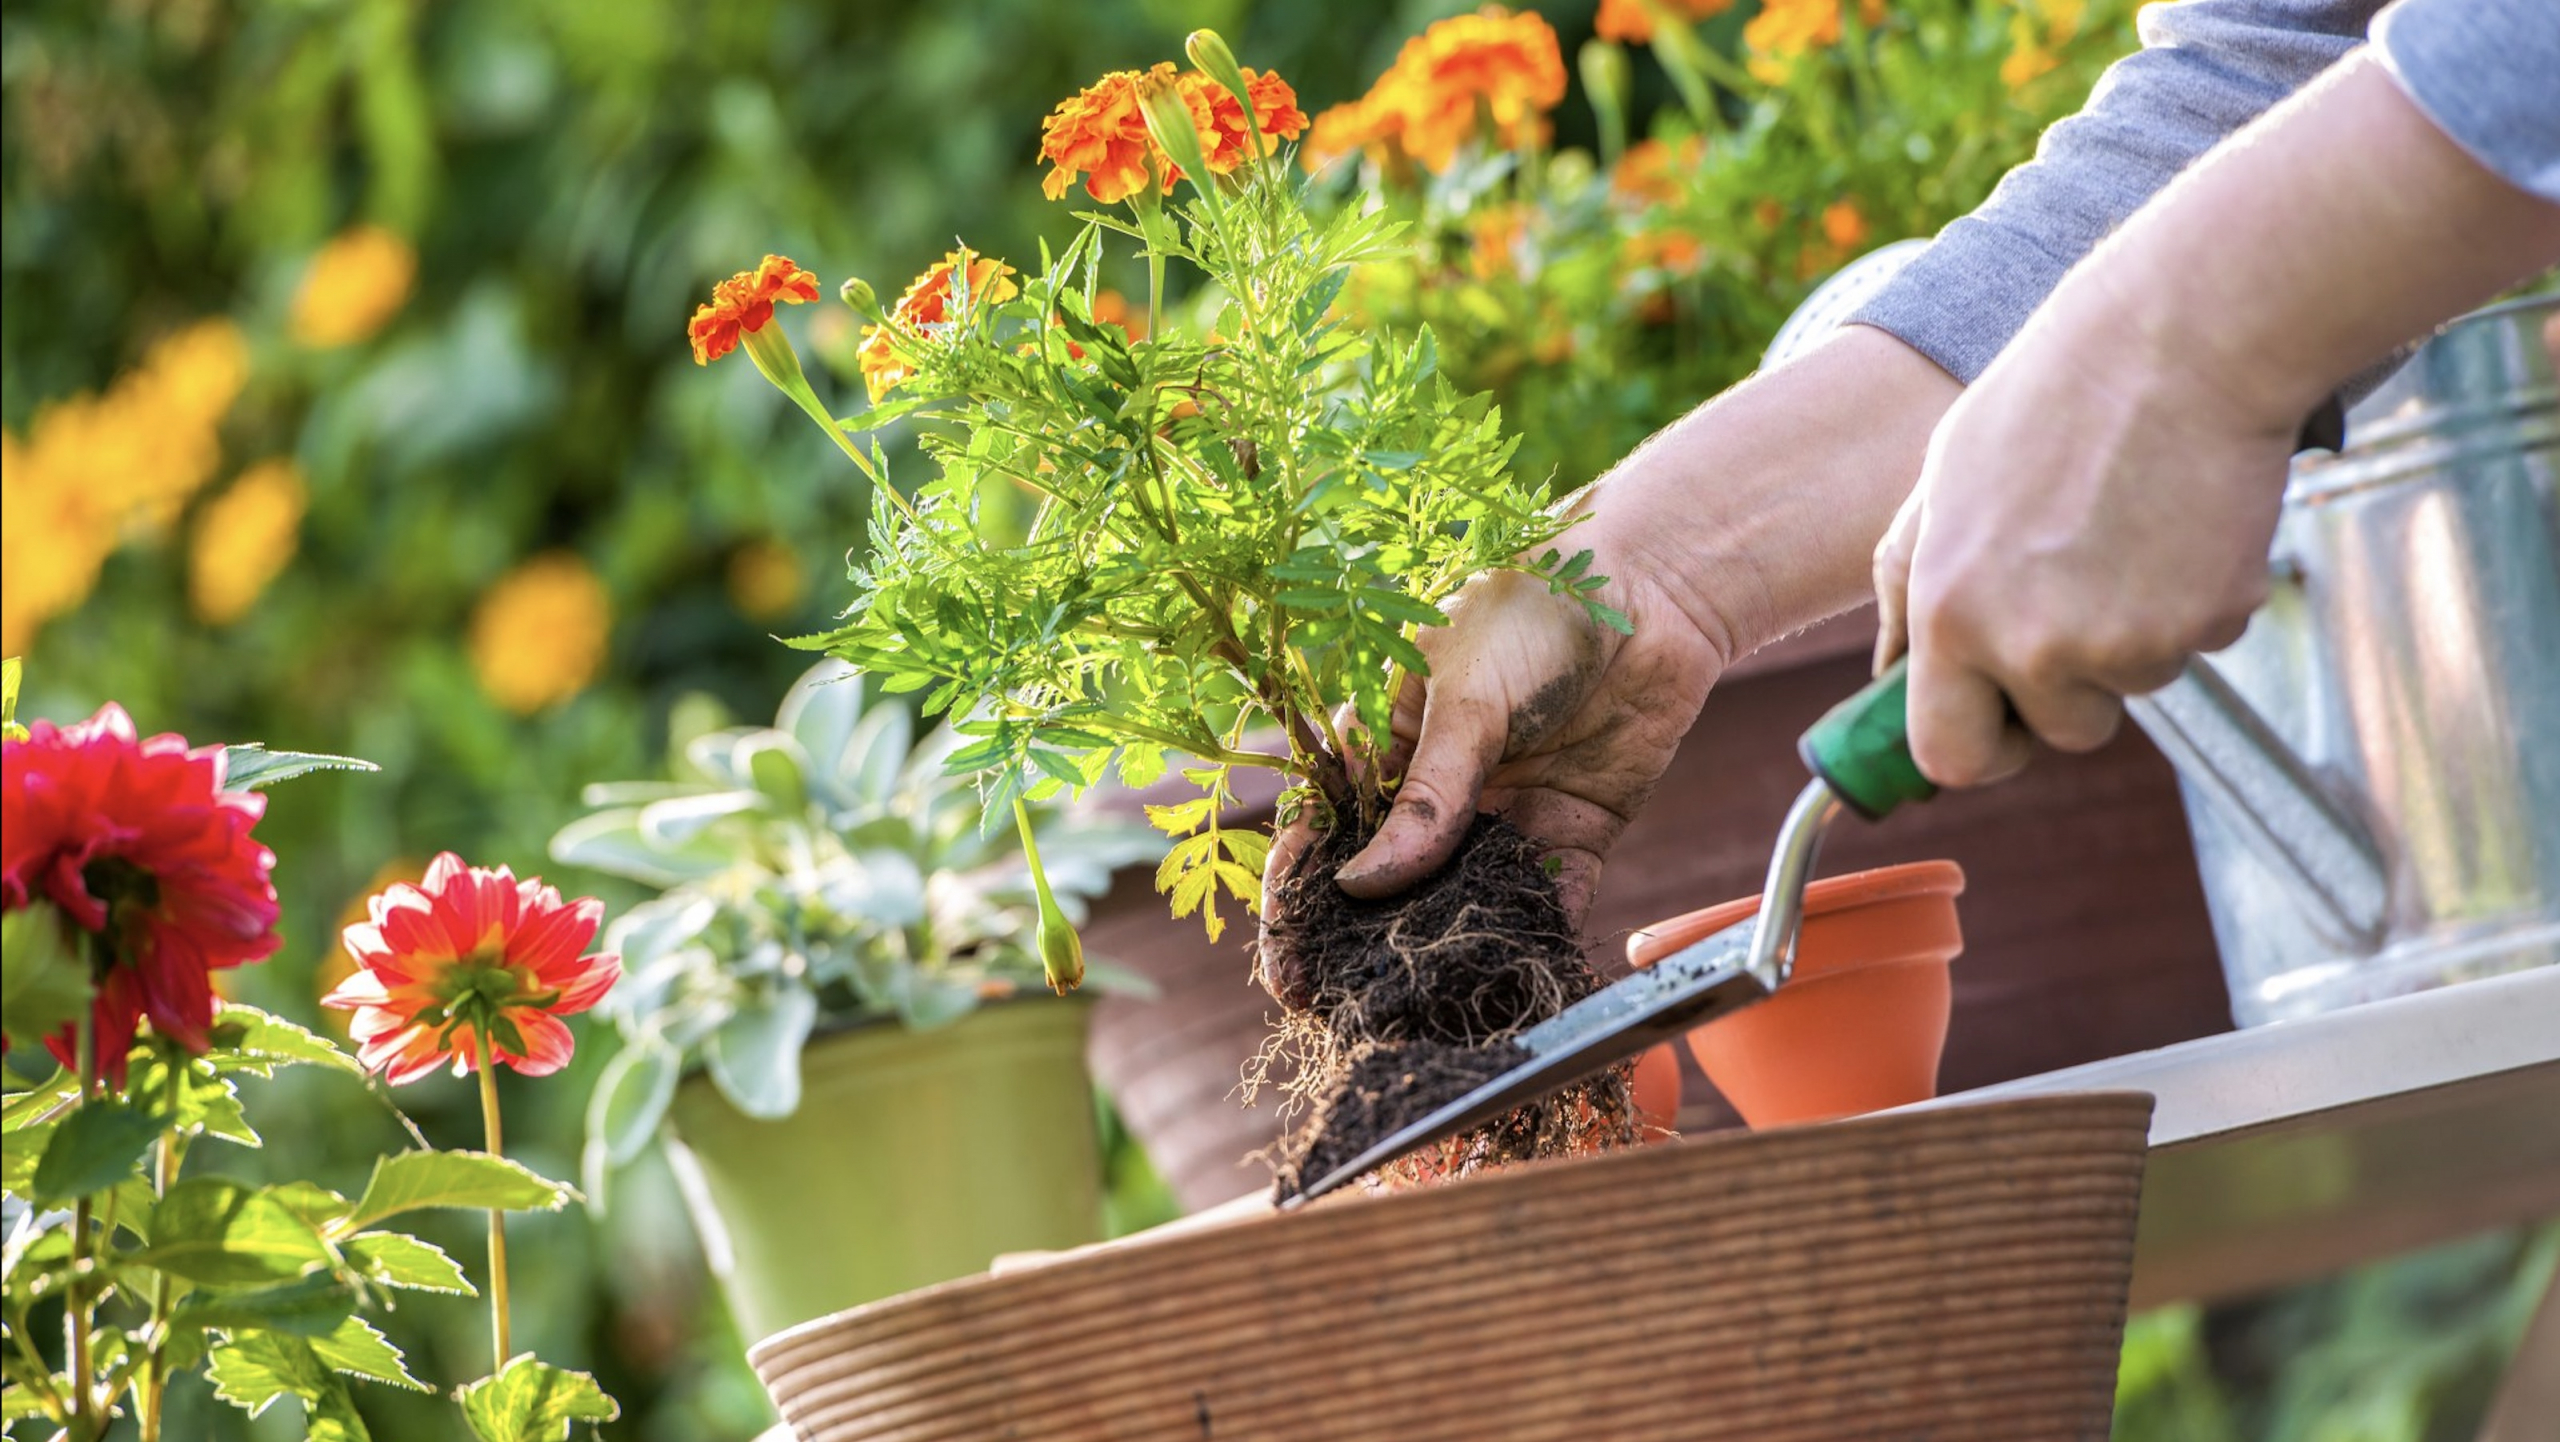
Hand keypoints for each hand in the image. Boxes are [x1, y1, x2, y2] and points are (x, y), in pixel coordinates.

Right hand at [1258, 326, 1959, 999]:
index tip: (1288, 962)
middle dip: (1361, 948)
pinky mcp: (1573, 835)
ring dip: (1444, 956)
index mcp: (1388, 743)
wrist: (1652, 588)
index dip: (1301, 896)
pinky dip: (1534, 944)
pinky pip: (1548, 903)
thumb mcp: (1465, 698)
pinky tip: (1515, 991)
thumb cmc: (1533, 612)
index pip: (1326, 829)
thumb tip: (1360, 886)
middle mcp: (1440, 791)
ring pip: (1463, 903)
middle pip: (1388, 884)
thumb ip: (1426, 797)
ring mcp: (1504, 816)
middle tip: (1340, 1012)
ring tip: (1422, 1020)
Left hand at [1875, 327, 2291, 786]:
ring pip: (2132, 686)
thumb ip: (1908, 592)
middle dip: (2070, 694)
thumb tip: (1886, 678)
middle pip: (2059, 734)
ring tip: (2124, 532)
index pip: (1949, 755)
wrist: (2178, 342)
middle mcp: (2031, 644)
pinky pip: (2195, 644)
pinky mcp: (2207, 623)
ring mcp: (2126, 643)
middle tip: (2080, 599)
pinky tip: (2177, 523)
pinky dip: (2190, 601)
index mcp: (1950, 614)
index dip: (1980, 747)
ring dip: (2133, 634)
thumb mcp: (1939, 488)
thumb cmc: (2049, 404)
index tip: (2000, 727)